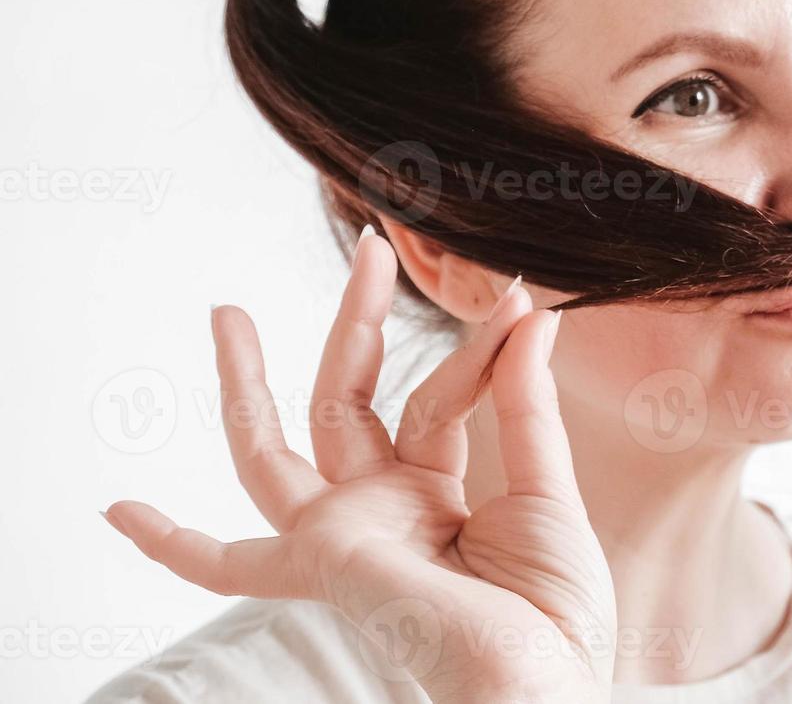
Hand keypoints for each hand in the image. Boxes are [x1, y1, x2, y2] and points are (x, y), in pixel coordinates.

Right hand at [103, 227, 615, 703]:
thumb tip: (528, 314)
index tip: (519, 306)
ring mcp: (347, 535)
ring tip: (223, 311)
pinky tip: (119, 510)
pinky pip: (232, 561)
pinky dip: (172, 545)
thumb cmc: (553, 614)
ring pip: (277, 447)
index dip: (477, 351)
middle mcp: (381, 510)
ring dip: (247, 379)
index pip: (437, 400)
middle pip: (349, 398)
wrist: (541, 684)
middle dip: (355, 321)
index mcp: (435, 496)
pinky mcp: (327, 559)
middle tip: (367, 250)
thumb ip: (523, 407)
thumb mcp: (548, 492)